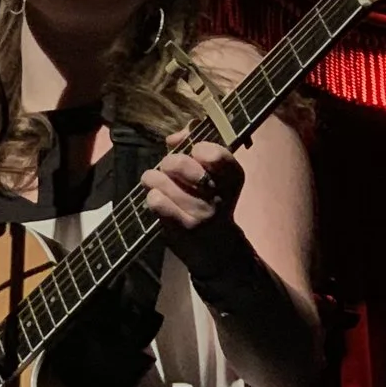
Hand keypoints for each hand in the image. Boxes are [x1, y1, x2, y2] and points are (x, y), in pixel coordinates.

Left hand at [140, 131, 245, 275]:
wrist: (217, 247)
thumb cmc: (209, 200)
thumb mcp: (213, 173)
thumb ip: (195, 145)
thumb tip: (172, 139)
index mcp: (233, 176)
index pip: (214, 153)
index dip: (198, 149)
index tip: (195, 155)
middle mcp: (220, 194)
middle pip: (181, 162)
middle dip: (169, 163)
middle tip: (168, 170)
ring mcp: (202, 212)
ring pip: (161, 180)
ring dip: (154, 180)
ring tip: (157, 185)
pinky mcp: (184, 228)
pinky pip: (156, 201)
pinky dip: (152, 197)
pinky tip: (158, 201)